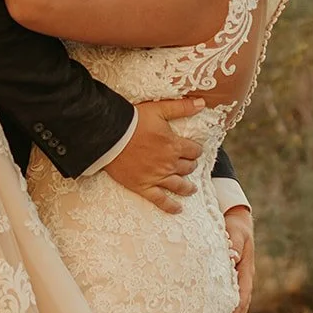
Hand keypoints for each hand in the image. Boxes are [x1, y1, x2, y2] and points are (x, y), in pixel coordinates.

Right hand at [104, 98, 204, 213]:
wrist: (110, 135)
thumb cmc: (133, 120)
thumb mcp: (159, 109)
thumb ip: (182, 107)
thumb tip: (202, 103)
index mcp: (174, 145)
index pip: (194, 151)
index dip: (196, 150)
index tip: (194, 150)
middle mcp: (168, 164)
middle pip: (187, 168)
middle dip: (191, 165)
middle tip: (189, 165)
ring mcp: (156, 177)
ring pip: (178, 185)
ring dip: (187, 187)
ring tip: (191, 189)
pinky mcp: (143, 186)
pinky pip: (160, 200)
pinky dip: (170, 206)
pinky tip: (178, 209)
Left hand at [223, 205, 254, 312]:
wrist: (238, 220)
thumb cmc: (235, 226)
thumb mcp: (235, 233)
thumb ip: (233, 245)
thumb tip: (231, 259)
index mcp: (246, 272)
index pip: (241, 298)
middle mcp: (244, 278)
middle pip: (240, 308)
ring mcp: (239, 279)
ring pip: (235, 305)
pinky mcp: (232, 277)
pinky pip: (229, 297)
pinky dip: (222, 309)